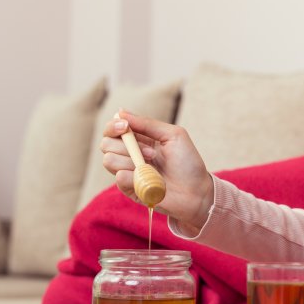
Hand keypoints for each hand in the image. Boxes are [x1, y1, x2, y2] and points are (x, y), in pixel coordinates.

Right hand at [100, 110, 213, 234]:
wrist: (197, 191)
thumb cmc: (188, 162)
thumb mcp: (173, 135)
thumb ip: (148, 123)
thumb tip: (121, 112)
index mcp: (139, 139)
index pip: (113, 130)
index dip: (114, 126)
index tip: (124, 127)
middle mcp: (130, 155)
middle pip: (106, 144)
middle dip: (125, 145)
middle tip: (151, 152)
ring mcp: (128, 172)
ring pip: (109, 160)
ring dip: (131, 160)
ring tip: (152, 166)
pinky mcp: (130, 189)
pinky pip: (119, 178)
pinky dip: (134, 176)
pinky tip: (150, 179)